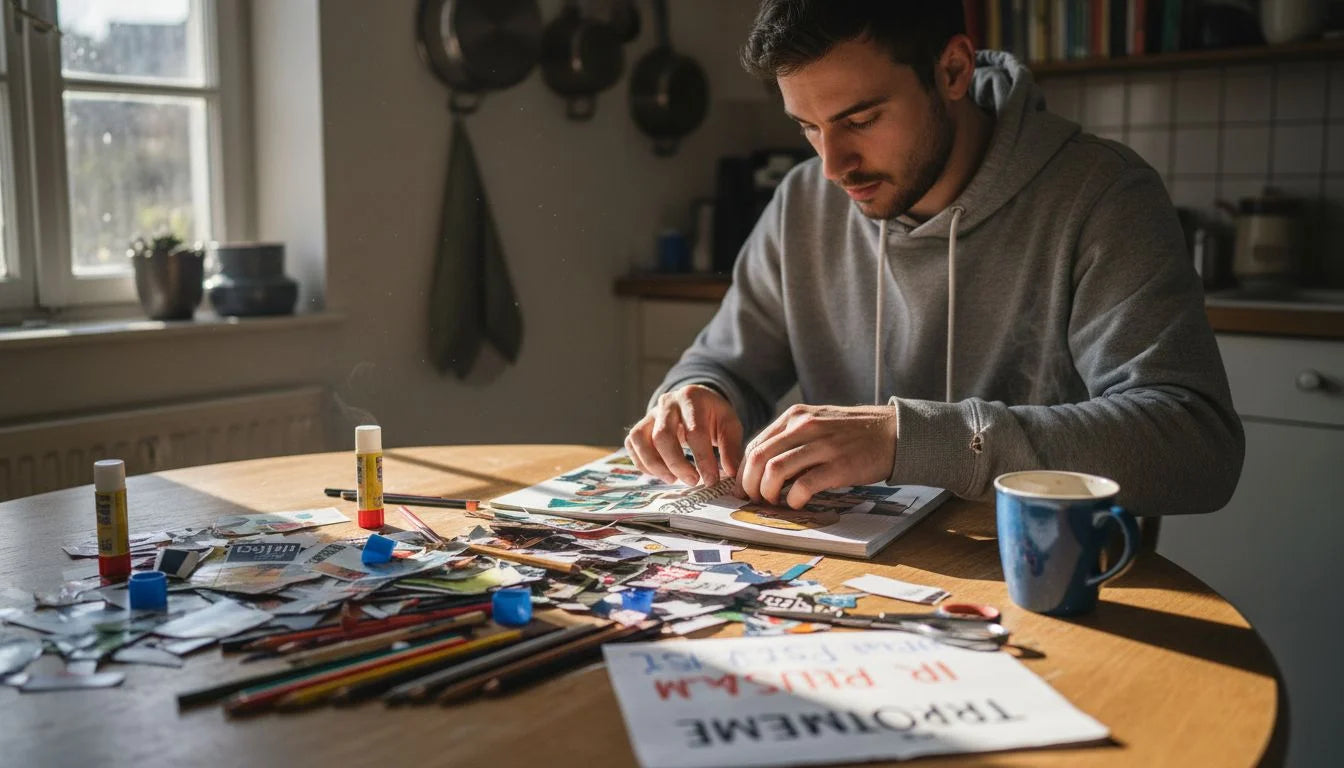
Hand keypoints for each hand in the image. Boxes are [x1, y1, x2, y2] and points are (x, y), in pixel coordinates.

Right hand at [625, 384, 743, 486]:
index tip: (711, 480)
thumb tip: (732, 473)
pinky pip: (632, 445)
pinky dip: (642, 463)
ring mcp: (649, 413)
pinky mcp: (640, 425)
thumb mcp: (729, 424)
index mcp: (692, 398)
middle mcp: (666, 403)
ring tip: (673, 479)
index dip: (703, 459)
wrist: (694, 400)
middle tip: (693, 481)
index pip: (695, 431)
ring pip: (640, 440)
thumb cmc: (713, 415)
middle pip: (662, 436)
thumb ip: (731, 447)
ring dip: (655, 465)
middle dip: (677, 464)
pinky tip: (661, 474)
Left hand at [735, 404, 897, 508]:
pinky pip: (803, 486)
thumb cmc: (853, 433)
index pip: (756, 444)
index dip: (744, 470)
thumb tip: (764, 467)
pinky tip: (797, 503)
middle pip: (758, 458)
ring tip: (773, 502)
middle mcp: (804, 427)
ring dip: (767, 492)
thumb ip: (792, 439)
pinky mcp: (838, 465)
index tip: (745, 487)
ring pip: (774, 471)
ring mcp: (821, 445)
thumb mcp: (817, 423)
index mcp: (796, 417)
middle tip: (753, 499)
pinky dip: (793, 499)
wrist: (892, 432)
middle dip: (749, 484)